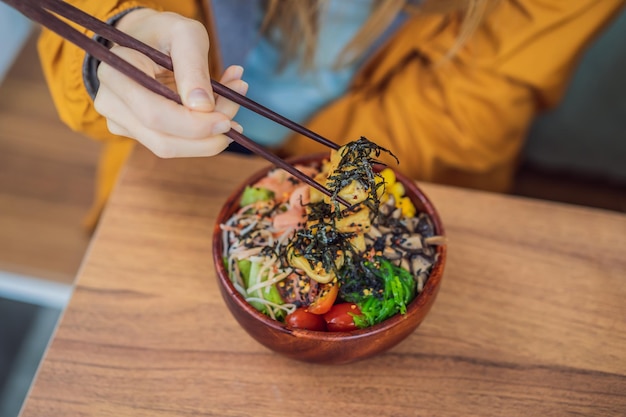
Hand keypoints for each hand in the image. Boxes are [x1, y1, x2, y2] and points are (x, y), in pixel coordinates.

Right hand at [93, 9, 246, 157]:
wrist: (144, 38)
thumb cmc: (164, 32)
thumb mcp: (185, 34)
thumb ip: (193, 67)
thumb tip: (203, 108)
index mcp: (116, 73)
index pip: (155, 114)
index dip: (194, 125)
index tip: (228, 121)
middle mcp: (111, 103)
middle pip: (162, 141)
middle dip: (205, 137)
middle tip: (237, 124)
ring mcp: (121, 121)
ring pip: (169, 147)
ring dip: (207, 138)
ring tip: (232, 110)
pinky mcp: (136, 132)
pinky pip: (172, 143)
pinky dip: (200, 135)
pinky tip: (218, 112)